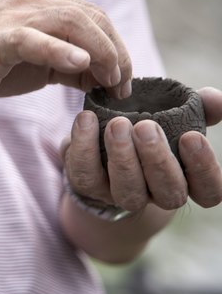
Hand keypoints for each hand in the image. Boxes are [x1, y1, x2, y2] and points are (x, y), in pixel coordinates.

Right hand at [0, 0, 131, 111]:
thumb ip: (66, 63)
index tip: (122, 81)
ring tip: (110, 81)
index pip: (92, 17)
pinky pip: (34, 40)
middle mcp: (30, 0)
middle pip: (91, 17)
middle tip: (123, 87)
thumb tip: (101, 76)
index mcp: (39, 0)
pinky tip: (81, 64)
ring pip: (72, 23)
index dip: (116, 47)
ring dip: (101, 53)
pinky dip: (60, 51)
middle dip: (117, 53)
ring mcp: (14, 17)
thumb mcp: (33, 63)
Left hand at [63, 87, 221, 211]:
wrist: (100, 144)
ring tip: (117, 124)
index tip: (191, 137)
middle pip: (168, 193)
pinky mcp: (88, 186)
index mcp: (185, 180)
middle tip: (145, 126)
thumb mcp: (175, 117)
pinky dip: (84, 146)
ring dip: (122, 157)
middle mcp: (155, 195)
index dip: (204, 169)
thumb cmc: (148, 131)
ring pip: (127, 190)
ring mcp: (120, 194)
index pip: (209, 191)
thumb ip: (199, 108)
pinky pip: (85, 174)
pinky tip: (86, 118)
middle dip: (157, 159)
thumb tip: (215, 99)